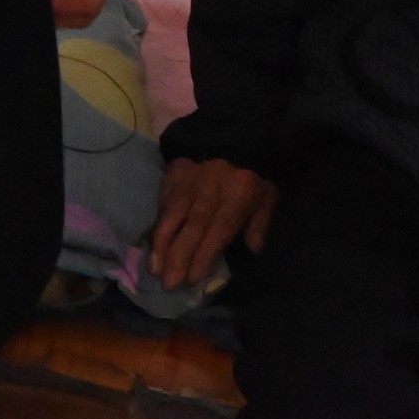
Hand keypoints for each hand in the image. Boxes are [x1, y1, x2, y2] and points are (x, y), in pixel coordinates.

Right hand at [149, 158, 275, 289]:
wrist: (234, 135)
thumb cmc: (252, 175)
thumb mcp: (267, 195)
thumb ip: (261, 222)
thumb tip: (254, 249)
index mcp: (238, 195)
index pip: (219, 227)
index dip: (204, 253)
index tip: (193, 279)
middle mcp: (211, 189)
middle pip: (193, 224)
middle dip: (179, 255)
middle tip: (169, 283)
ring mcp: (189, 181)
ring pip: (172, 214)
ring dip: (162, 243)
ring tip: (154, 269)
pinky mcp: (173, 176)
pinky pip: (163, 203)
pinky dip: (156, 226)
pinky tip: (151, 247)